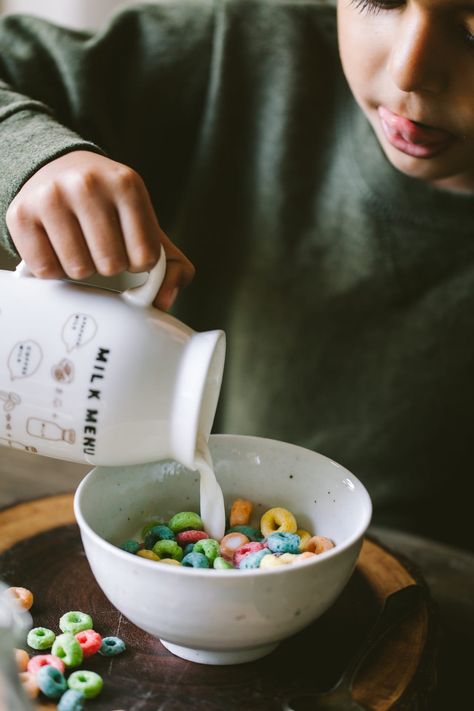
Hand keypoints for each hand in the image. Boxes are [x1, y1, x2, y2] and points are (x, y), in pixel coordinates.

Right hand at [6, 150, 194, 308]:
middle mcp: (88, 184)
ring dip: (82, 269)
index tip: (129, 249)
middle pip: (111, 265)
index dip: (138, 263)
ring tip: (81, 247)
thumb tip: (164, 301)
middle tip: (102, 248)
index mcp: (127, 185)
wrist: (61, 171)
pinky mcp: (21, 214)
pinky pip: (46, 269)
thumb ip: (174, 266)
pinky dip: (54, 270)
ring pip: (78, 269)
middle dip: (109, 266)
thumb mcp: (147, 226)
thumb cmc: (111, 210)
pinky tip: (58, 249)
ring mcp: (52, 196)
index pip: (146, 256)